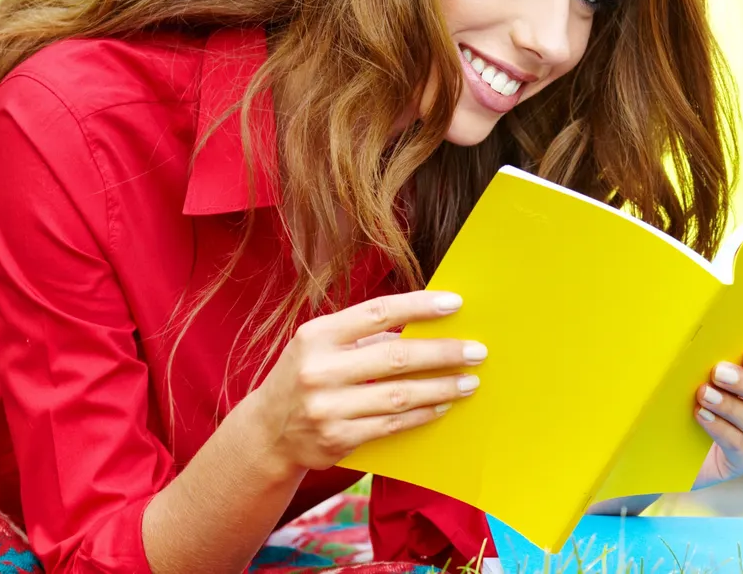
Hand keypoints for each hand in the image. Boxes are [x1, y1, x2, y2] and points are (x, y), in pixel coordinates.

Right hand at [243, 291, 484, 474]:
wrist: (266, 432)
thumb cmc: (306, 376)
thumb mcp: (321, 346)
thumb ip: (364, 336)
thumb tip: (426, 327)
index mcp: (317, 335)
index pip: (377, 312)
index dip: (419, 307)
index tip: (455, 304)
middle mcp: (320, 370)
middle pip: (396, 356)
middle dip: (443, 353)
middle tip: (477, 351)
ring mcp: (327, 407)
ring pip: (399, 394)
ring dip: (441, 388)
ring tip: (469, 382)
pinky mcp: (337, 439)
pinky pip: (391, 424)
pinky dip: (422, 414)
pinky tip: (443, 406)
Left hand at [692, 346, 742, 489]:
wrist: (675, 449)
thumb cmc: (685, 405)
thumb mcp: (693, 380)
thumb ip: (701, 363)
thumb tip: (687, 343)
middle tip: (718, 372)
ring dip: (729, 405)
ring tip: (703, 394)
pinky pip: (739, 445)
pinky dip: (720, 428)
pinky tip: (702, 416)